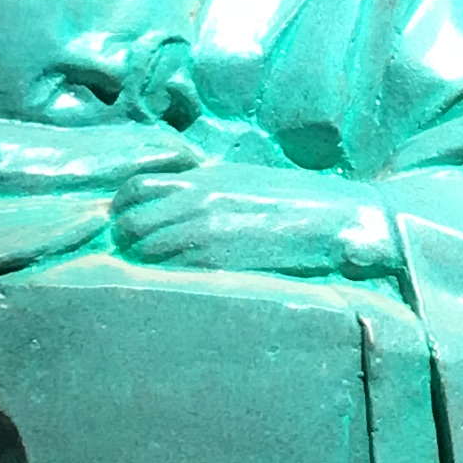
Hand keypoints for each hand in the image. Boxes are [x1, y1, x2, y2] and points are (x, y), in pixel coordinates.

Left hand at [109, 166, 398, 280]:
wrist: (338, 218)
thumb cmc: (298, 200)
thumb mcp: (244, 180)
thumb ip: (206, 189)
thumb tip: (175, 204)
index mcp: (203, 177)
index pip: (134, 188)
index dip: (123, 210)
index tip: (130, 226)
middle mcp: (196, 199)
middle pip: (129, 223)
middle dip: (127, 241)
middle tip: (141, 257)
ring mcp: (205, 231)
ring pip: (144, 251)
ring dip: (146, 265)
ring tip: (164, 275)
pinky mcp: (218, 262)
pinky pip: (171, 273)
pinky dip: (169, 280)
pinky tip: (186, 286)